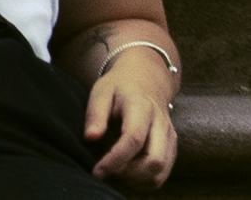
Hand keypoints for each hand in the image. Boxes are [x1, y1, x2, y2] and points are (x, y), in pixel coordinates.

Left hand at [85, 66, 176, 189]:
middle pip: (154, 160)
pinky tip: (128, 172)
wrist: (144, 80)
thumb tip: (90, 138)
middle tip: (108, 171)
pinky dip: (144, 180)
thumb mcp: (101, 92)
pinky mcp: (171, 147)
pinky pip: (162, 174)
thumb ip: (95, 114)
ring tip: (116, 170)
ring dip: (137, 180)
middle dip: (129, 174)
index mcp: (141, 106)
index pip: (133, 139)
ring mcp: (170, 136)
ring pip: (160, 171)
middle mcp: (161, 123)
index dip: (115, 159)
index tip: (96, 171)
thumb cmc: (118, 88)